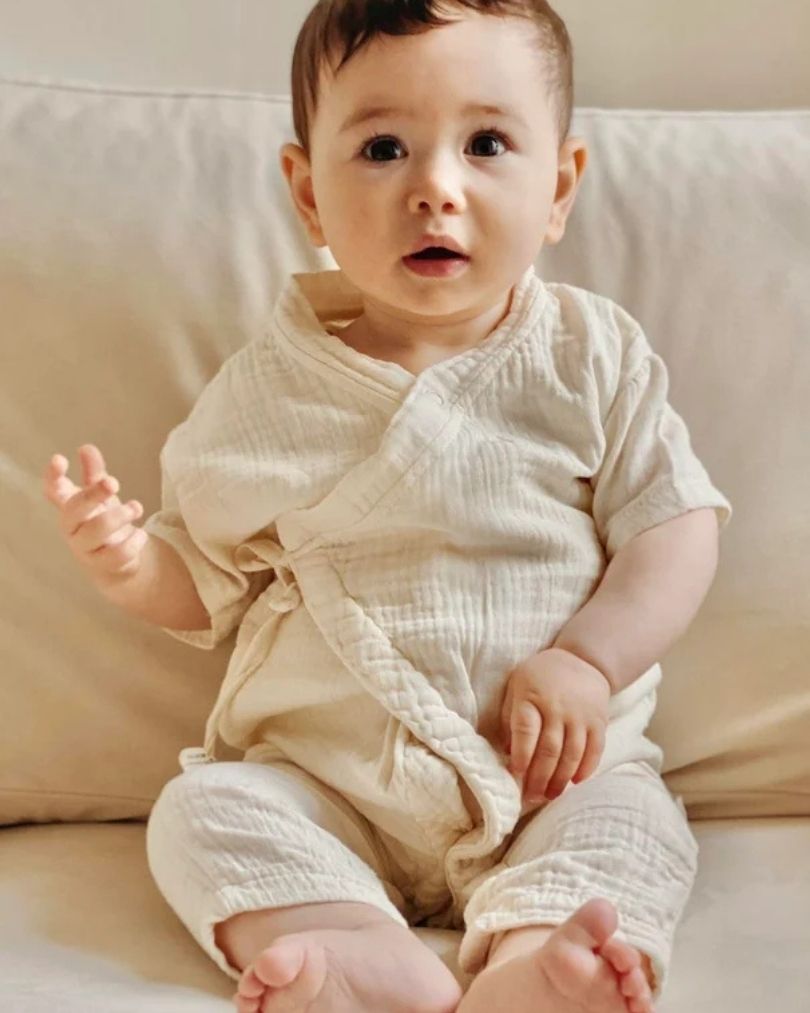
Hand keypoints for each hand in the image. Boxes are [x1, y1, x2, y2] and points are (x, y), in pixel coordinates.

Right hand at [43, 443, 148, 582]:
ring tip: (137, 507)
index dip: (53, 476)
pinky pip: (117, 553)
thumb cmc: (103, 522)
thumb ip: (95, 474)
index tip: (59, 459)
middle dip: (93, 494)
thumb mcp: (101, 496)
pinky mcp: (103, 565)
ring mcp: (85, 549)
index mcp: (69, 507)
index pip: (53, 491)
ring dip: (119, 516)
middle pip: (74, 509)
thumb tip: (86, 447)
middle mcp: (72, 528)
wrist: (116, 563)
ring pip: (97, 531)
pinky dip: (134, 541)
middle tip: (114, 482)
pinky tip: (142, 534)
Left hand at [500, 647, 609, 802]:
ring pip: (572, 754)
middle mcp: (557, 707)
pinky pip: (595, 750)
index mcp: (531, 697)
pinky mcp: (599, 721)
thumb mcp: (516, 687)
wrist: (582, 660)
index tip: (515, 776)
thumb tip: (507, 753)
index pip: (526, 730)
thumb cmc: (540, 677)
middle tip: (531, 797)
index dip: (520, 755)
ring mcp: (581, 715)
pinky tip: (576, 782)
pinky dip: (586, 769)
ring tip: (551, 796)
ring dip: (561, 779)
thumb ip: (510, 718)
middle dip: (539, 777)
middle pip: (549, 749)